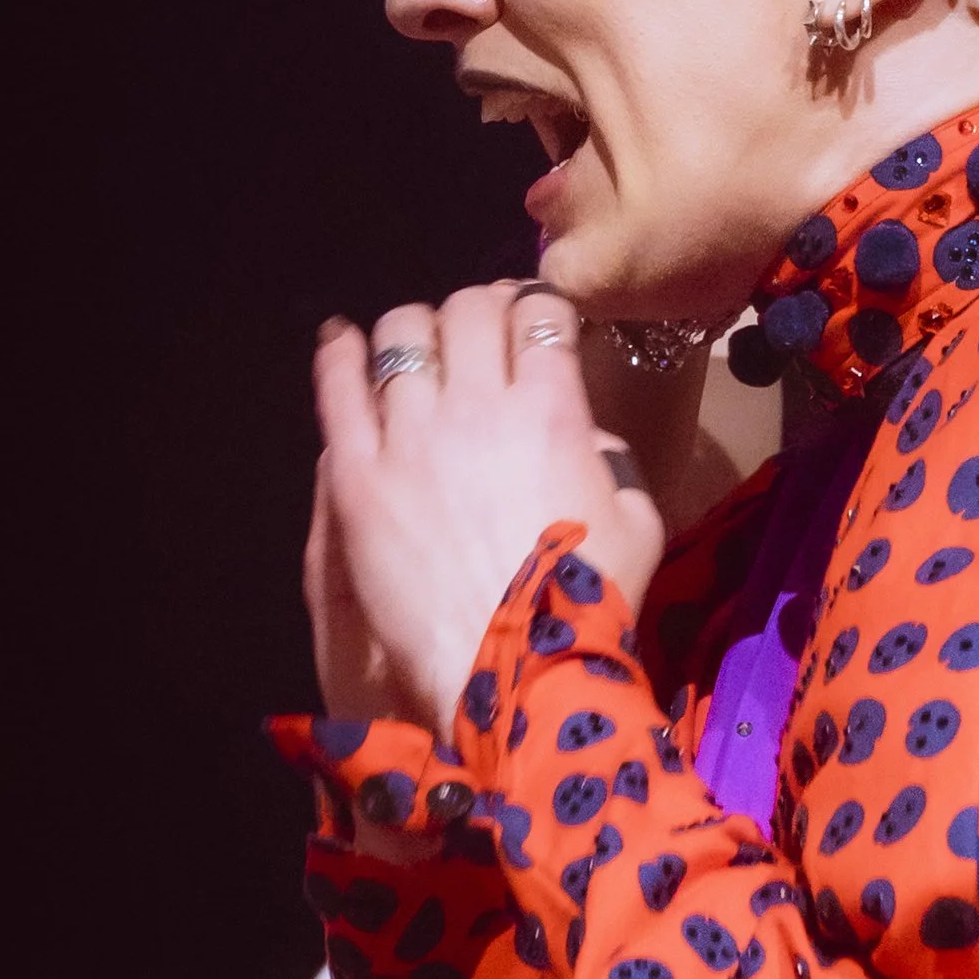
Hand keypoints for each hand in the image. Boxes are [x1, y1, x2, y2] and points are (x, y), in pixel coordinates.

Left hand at [310, 281, 665, 733]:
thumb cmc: (588, 606)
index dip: (537, 306)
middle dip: (478, 308)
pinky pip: (338, 392)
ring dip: (415, 328)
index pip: (540, 316)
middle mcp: (478, 406)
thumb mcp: (640, 522)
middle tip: (480, 330)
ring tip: (417, 343)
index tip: (534, 319)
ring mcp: (410, 437)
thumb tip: (586, 439)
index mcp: (554, 411)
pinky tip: (339, 340)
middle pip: (468, 311)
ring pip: (401, 336)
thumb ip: (615, 462)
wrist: (511, 671)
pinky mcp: (356, 477)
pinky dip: (338, 355)